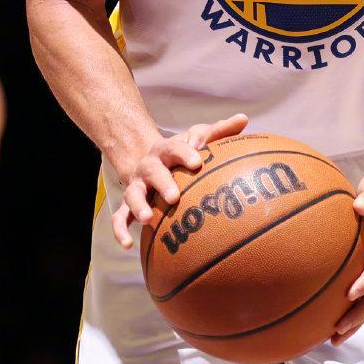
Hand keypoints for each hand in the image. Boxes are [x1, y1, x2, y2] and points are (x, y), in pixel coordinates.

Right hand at [111, 114, 247, 249]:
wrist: (149, 161)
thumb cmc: (182, 153)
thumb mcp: (198, 139)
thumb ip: (219, 131)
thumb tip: (243, 119)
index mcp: (166, 150)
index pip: (174, 148)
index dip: (184, 154)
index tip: (197, 162)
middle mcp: (149, 167)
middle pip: (152, 171)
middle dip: (162, 182)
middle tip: (174, 196)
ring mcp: (137, 186)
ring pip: (132, 194)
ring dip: (139, 205)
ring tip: (148, 219)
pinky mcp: (128, 205)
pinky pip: (120, 218)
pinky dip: (121, 231)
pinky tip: (129, 245)